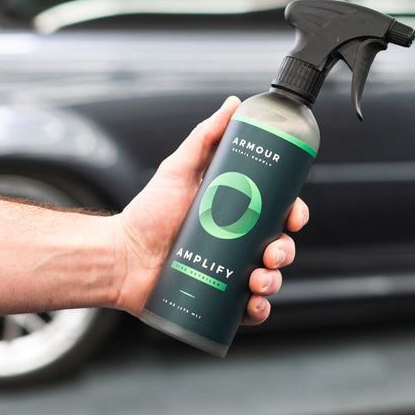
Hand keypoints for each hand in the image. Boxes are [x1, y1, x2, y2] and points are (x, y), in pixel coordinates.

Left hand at [112, 96, 308, 322]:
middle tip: (272, 252)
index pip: (278, 213)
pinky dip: (259, 310)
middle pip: (280, 247)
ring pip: (270, 279)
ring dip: (275, 281)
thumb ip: (205, 137)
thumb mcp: (179, 169)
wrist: (120, 257)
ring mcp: (231, 274)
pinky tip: (253, 304)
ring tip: (258, 280)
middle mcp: (239, 244)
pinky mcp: (220, 302)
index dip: (294, 214)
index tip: (294, 216)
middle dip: (286, 251)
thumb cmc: (148, 213)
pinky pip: (250, 310)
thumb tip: (233, 104)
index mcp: (238, 214)